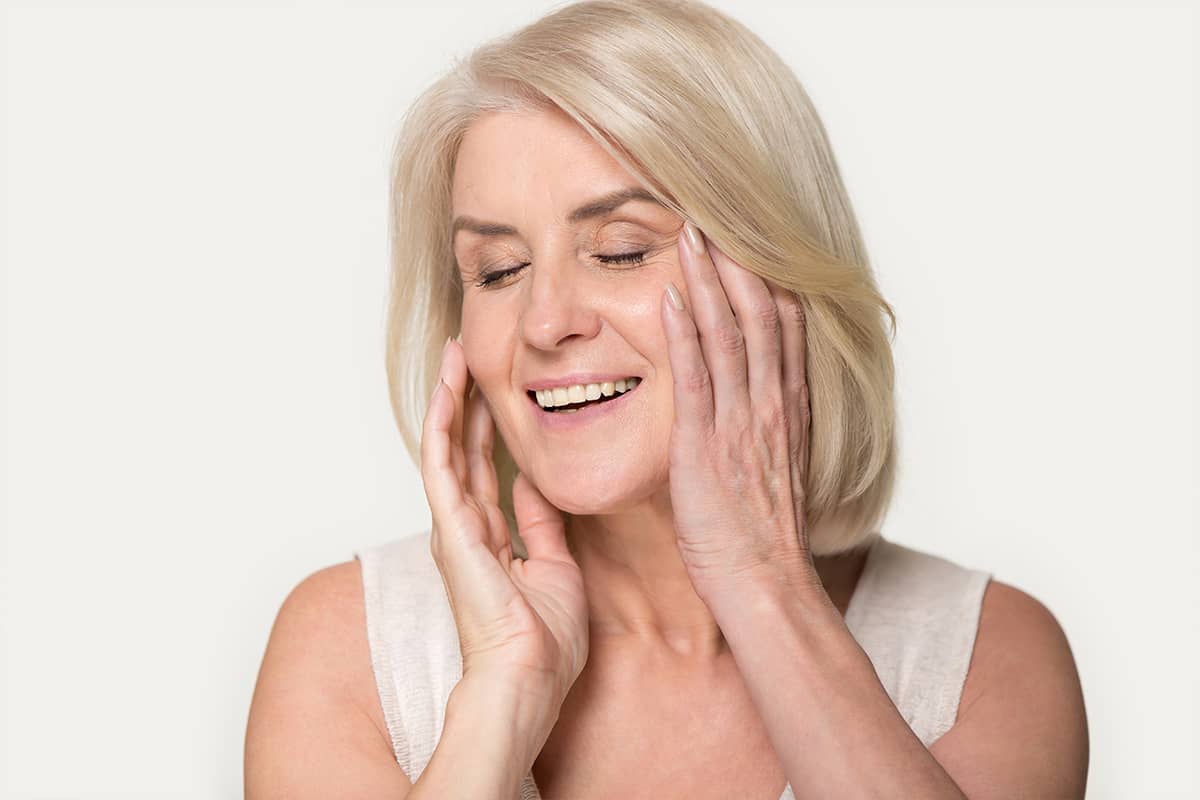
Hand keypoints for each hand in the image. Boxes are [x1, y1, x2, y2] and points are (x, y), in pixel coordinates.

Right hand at [421, 337, 588, 703]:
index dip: (489, 428)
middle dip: (467, 400)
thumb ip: (542, 524)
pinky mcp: (450, 528)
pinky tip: (447, 389)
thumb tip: (535, 486)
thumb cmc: (543, 641)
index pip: (485, 468)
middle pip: (463, 449)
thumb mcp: (555, 567)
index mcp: (489, 538)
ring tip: (455, 354)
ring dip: (450, 399)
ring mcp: (453, 527)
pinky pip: (441, 465)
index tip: (496, 388)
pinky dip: (443, 424)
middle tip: (469, 353)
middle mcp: (465, 528)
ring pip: (446, 447)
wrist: (529, 676)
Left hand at [659, 222, 819, 600]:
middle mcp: (770, 406)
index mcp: (786, 409)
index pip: (783, 327)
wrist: (765, 583)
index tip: (748, 240)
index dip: (765, 279)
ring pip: (729, 335)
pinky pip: (696, 378)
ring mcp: (740, 422)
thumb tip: (750, 405)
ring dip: (709, 281)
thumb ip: (763, 428)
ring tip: (690, 235)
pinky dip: (684, 333)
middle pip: (759, 315)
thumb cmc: (762, 536)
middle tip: (713, 216)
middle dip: (737, 263)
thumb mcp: (773, 469)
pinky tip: (671, 296)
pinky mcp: (706, 445)